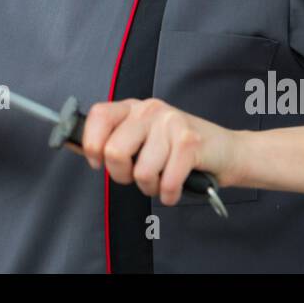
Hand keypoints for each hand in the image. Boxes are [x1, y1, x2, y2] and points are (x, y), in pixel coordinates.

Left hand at [79, 98, 236, 204]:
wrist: (227, 151)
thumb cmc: (181, 150)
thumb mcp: (143, 139)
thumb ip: (113, 141)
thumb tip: (76, 145)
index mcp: (134, 108)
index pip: (99, 115)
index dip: (92, 144)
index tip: (97, 162)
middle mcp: (151, 110)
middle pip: (114, 151)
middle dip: (123, 176)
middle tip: (138, 176)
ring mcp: (171, 123)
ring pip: (142, 172)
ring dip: (151, 188)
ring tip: (163, 179)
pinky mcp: (190, 142)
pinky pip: (167, 182)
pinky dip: (170, 194)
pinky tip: (175, 188)